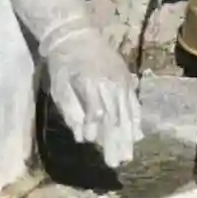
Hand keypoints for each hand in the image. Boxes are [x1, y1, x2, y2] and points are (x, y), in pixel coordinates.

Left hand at [47, 32, 143, 168]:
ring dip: (128, 136)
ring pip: (128, 113)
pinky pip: (134, 103)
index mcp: (93, 85)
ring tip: (128, 155)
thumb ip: (71, 111)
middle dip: (117, 142)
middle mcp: (112, 85)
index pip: (99, 115)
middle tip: (117, 163)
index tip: (93, 147)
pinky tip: (137, 135)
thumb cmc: (63, 63)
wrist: (75, 34)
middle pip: (117, 118)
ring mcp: (123, 82)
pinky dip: (136, 120)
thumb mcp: (59, 86)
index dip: (97, 133)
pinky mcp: (127, 79)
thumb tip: (82, 136)